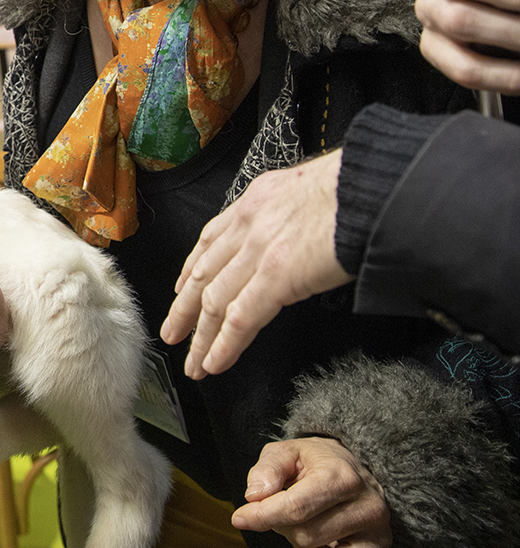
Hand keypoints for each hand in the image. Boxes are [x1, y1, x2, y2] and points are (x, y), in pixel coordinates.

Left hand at [161, 153, 351, 378]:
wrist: (377, 187)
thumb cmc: (362, 189)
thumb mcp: (311, 188)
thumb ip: (293, 214)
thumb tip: (302, 235)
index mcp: (257, 199)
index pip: (212, 239)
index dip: (193, 269)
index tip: (182, 289)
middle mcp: (249, 222)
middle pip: (205, 273)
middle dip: (185, 308)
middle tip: (172, 332)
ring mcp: (259, 250)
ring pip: (216, 301)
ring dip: (200, 337)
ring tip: (192, 362)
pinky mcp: (277, 276)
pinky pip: (241, 317)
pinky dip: (224, 345)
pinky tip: (214, 363)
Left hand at [235, 438, 390, 546]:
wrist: (356, 467)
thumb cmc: (316, 460)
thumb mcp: (287, 452)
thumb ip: (268, 469)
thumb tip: (254, 496)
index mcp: (341, 477)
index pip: (296, 508)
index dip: (263, 516)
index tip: (240, 518)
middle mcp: (366, 505)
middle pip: (304, 534)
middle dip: (281, 523)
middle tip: (280, 507)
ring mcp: (376, 530)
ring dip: (298, 536)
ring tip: (305, 514)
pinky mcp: (378, 546)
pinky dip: (318, 547)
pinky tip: (320, 531)